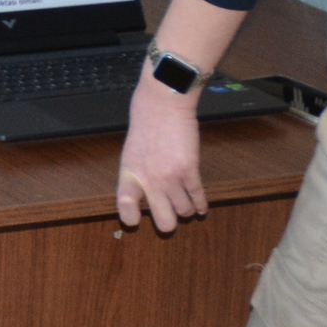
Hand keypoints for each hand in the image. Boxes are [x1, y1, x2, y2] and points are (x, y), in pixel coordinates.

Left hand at [115, 78, 206, 232]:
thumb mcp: (131, 150)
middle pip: (164, 221)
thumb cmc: (145, 121)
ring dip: (187, 210)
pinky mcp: (189, 170)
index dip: (130, 217)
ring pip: (184, 211)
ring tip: (187, 206)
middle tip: (170, 217)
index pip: (125, 205)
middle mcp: (149, 180)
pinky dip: (201, 204)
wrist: (163, 103)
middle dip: (169, 223)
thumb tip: (145, 192)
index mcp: (129, 173)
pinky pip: (198, 196)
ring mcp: (170, 177)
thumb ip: (138, 172)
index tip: (135, 221)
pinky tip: (201, 207)